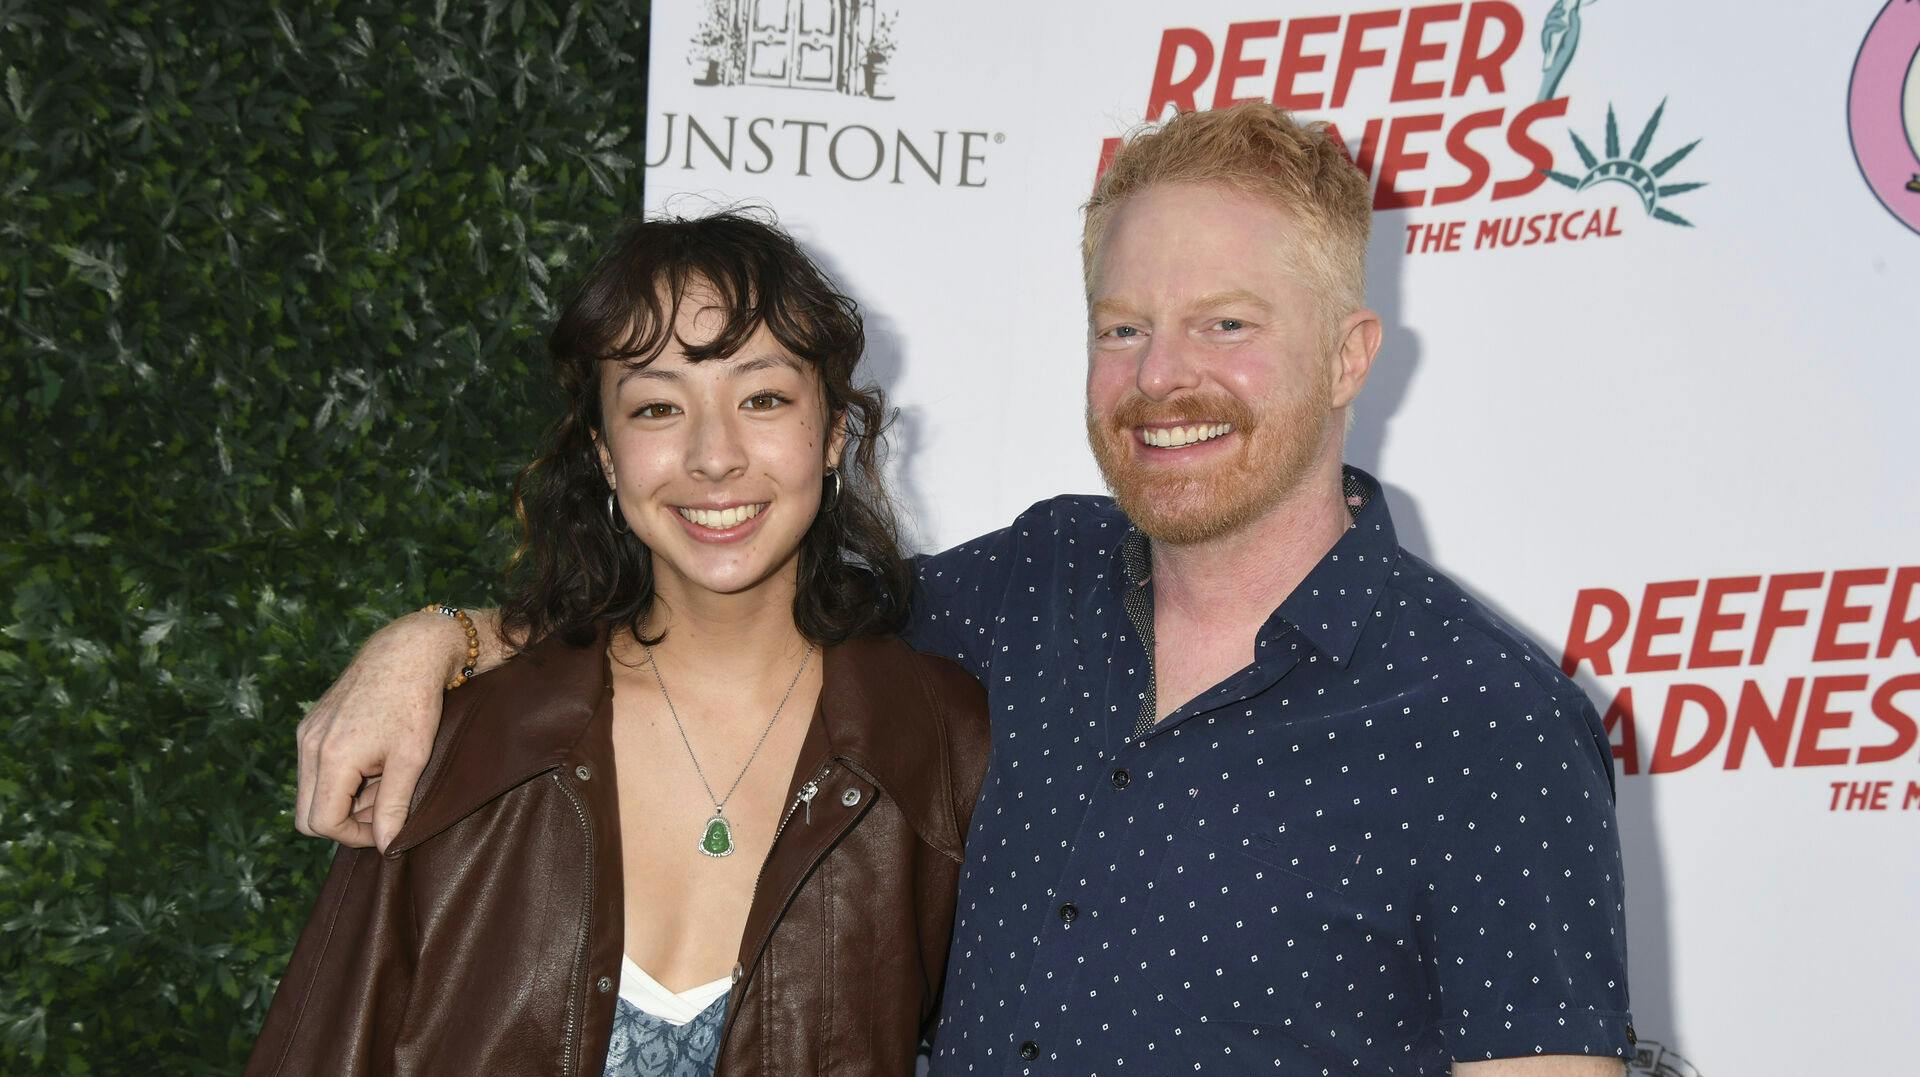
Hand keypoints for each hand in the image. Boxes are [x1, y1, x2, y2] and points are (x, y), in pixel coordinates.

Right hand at [294, 609, 496, 848]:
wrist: (408, 650)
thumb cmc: (415, 703)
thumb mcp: (412, 759)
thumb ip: (395, 806)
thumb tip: (386, 848)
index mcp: (331, 758)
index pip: (323, 824)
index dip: (355, 836)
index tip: (387, 827)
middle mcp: (309, 746)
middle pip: (308, 814)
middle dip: (346, 821)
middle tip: (385, 807)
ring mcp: (306, 732)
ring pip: (311, 792)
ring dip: (344, 798)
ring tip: (385, 780)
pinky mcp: (311, 723)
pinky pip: (314, 768)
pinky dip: (340, 777)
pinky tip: (373, 762)